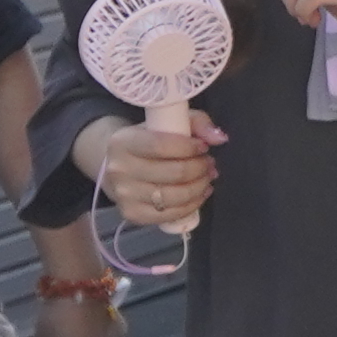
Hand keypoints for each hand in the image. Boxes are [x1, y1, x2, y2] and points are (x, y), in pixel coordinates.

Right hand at [90, 111, 221, 231]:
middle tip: (209, 163)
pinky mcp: (132, 214)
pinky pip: (169, 215)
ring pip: (174, 196)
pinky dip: (191, 205)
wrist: (116, 165)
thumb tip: (220, 138)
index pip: (161, 146)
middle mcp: (119, 170)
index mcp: (123, 142)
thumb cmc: (147, 141)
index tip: (203, 147)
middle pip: (174, 173)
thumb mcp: (167, 121)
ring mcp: (124, 195)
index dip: (189, 147)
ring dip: (199, 187)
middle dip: (200, 168)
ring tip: (207, 177)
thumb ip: (197, 122)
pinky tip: (199, 193)